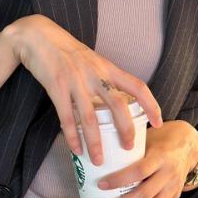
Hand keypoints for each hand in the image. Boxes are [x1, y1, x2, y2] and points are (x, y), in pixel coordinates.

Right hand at [1, 14, 162, 164]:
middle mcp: (95, 75)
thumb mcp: (92, 61)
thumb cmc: (65, 51)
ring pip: (90, 118)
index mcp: (107, 67)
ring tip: (99, 160)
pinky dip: (72, 137)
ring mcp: (76, 82)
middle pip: (117, 105)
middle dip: (125, 129)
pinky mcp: (57, 88)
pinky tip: (76, 150)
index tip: (159, 122)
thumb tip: (112, 104)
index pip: (137, 86)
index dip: (151, 105)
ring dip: (96, 142)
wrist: (38, 37)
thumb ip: (103, 79)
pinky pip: (66, 118)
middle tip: (129, 148)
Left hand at [95, 120, 197, 197]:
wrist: (189, 145)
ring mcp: (173, 188)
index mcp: (160, 157)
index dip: (120, 179)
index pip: (140, 170)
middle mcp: (169, 174)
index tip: (101, 184)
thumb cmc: (159, 141)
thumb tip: (95, 157)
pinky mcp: (173, 197)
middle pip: (144, 195)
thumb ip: (128, 150)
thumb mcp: (147, 140)